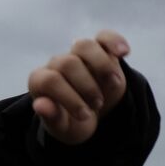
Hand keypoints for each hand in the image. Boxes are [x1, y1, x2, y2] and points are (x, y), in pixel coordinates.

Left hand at [27, 30, 129, 144]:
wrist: (92, 115)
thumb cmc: (72, 122)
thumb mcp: (63, 128)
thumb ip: (51, 118)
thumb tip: (40, 105)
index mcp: (40, 82)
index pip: (50, 81)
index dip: (70, 99)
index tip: (85, 115)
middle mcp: (55, 64)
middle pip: (68, 63)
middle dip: (87, 87)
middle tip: (97, 104)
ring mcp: (77, 54)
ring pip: (84, 46)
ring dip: (102, 67)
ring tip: (112, 83)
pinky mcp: (99, 49)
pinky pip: (104, 37)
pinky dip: (115, 42)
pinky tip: (124, 52)